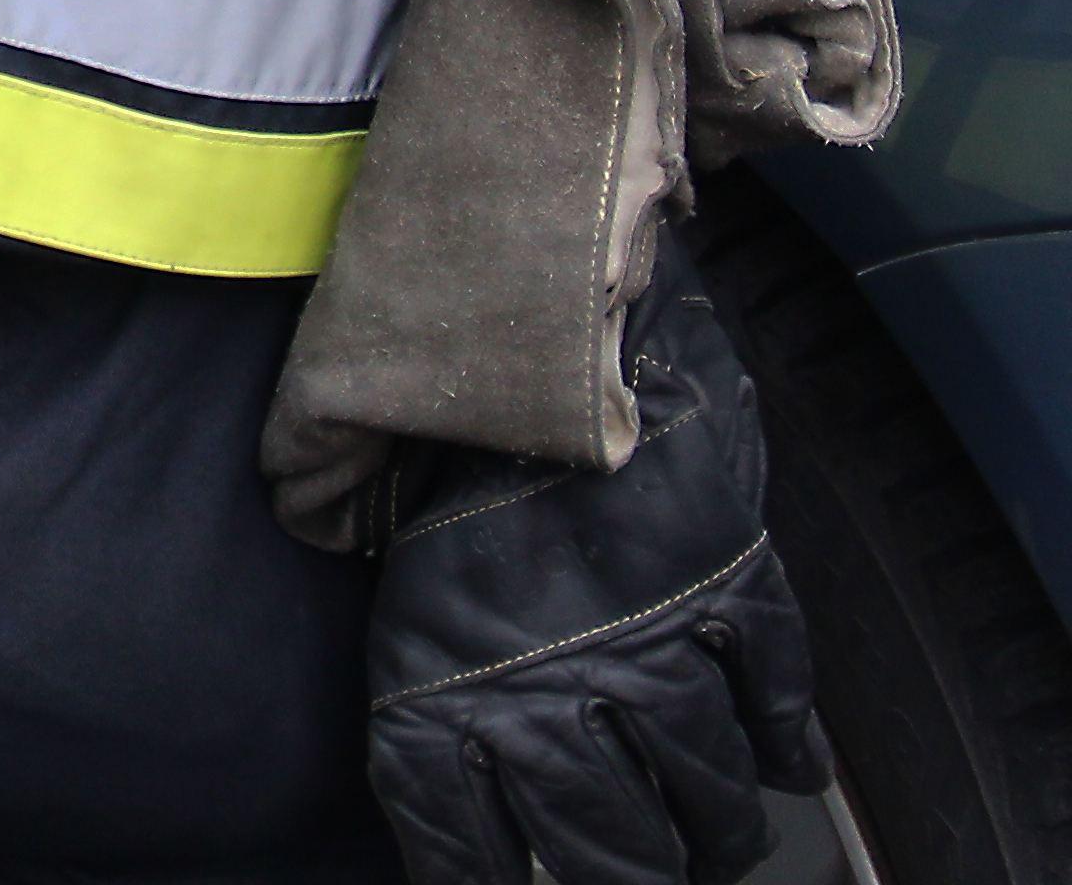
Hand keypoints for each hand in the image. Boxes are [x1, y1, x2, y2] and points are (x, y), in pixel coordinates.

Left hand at [366, 249, 825, 884]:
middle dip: (626, 879)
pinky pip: (770, 694)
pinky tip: (786, 769)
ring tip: (711, 844)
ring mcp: (651, 645)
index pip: (467, 836)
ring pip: (702, 792)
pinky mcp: (727, 589)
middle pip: (608, 843)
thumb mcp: (360, 513)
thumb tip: (353, 591)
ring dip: (710, 829)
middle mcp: (553, 690)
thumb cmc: (417, 409)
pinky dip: (784, 740)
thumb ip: (380, 592)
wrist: (517, 311)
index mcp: (441, 682)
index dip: (488, 877)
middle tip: (639, 881)